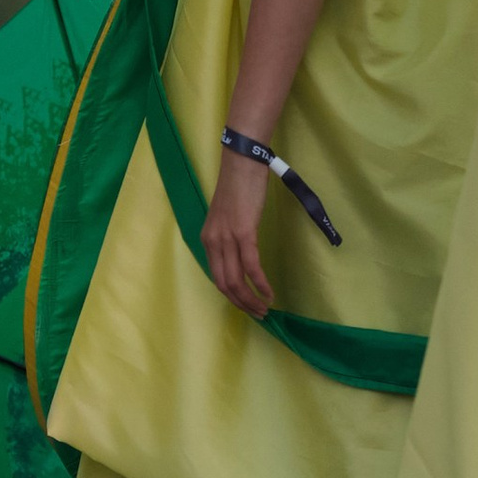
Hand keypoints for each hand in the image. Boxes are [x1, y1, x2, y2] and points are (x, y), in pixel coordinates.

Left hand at [201, 146, 273, 317]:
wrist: (243, 163)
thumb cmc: (239, 186)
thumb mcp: (228, 217)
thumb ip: (230, 237)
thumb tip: (241, 255)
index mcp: (208, 240)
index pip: (217, 277)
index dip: (232, 296)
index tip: (247, 305)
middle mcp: (213, 242)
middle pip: (225, 284)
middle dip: (242, 304)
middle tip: (259, 314)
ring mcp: (227, 238)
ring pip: (236, 280)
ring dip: (251, 299)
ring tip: (265, 309)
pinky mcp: (244, 232)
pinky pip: (251, 266)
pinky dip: (260, 283)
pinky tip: (270, 293)